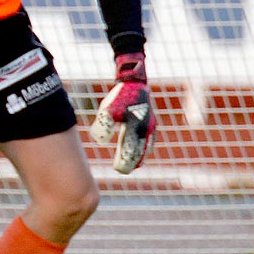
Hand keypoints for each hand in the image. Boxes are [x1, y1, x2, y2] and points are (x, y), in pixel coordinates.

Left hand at [89, 52, 154, 173]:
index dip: (124, 163)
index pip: (131, 152)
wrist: (135, 81)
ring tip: (133, 165)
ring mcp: (151, 126)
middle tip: (122, 171)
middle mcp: (146, 130)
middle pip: (139, 152)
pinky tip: (140, 151)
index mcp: (136, 129)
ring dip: (139, 157)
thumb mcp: (107, 110)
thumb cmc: (119, 96)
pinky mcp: (152, 122)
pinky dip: (145, 148)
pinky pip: (150, 140)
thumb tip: (101, 142)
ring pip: (146, 147)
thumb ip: (103, 126)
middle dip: (131, 163)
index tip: (117, 170)